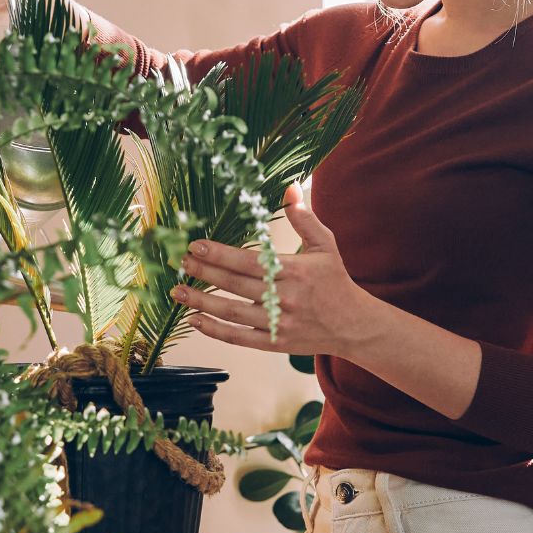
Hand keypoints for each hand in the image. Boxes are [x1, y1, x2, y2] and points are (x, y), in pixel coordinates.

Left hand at [173, 186, 380, 357]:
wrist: (354, 325)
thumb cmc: (336, 281)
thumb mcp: (326, 245)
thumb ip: (305, 218)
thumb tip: (289, 188)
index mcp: (296, 271)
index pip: (251, 261)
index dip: (221, 255)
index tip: (196, 246)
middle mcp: (286, 298)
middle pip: (236, 285)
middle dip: (205, 273)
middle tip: (180, 262)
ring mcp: (279, 323)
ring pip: (233, 313)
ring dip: (202, 302)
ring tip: (178, 292)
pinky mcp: (275, 343)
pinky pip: (240, 339)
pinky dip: (215, 331)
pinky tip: (195, 320)